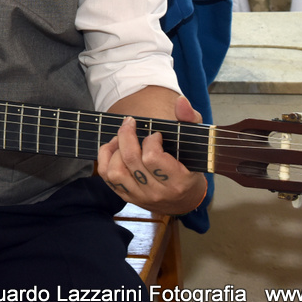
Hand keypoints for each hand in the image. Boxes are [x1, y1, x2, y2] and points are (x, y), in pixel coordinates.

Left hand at [96, 95, 206, 215]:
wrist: (185, 199)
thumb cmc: (190, 166)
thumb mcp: (197, 143)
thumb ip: (190, 119)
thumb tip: (181, 101)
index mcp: (177, 181)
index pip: (152, 157)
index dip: (150, 140)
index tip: (156, 135)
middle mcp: (157, 192)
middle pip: (130, 160)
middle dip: (126, 135)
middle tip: (130, 123)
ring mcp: (140, 197)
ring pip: (115, 171)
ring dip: (114, 149)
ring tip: (121, 138)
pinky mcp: (127, 197)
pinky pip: (107, 177)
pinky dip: (105, 159)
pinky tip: (113, 148)